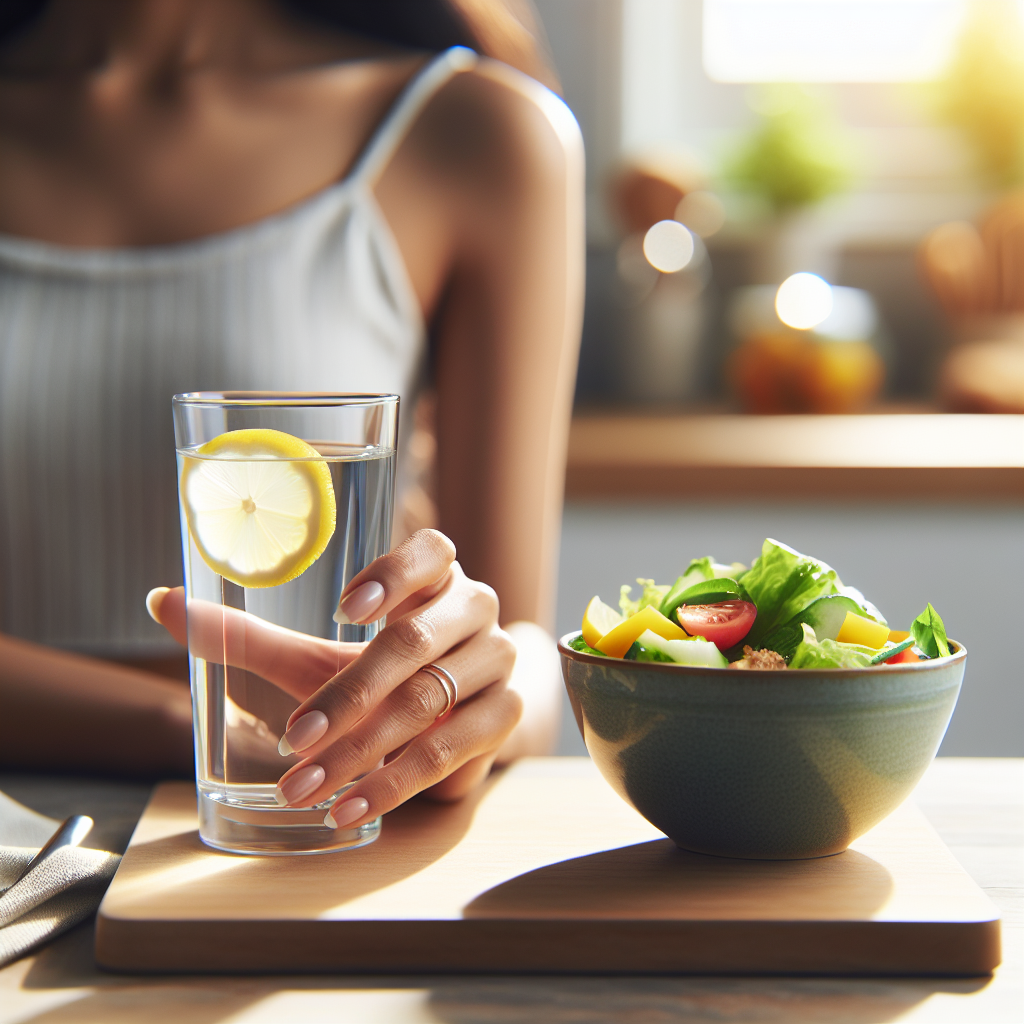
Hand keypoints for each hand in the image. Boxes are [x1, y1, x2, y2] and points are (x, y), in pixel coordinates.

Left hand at [274, 530, 520, 827]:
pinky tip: (351, 809)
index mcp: (435, 578)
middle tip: (291, 740)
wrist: (451, 718)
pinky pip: (449, 751)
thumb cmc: (380, 674)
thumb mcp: (317, 656)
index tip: (342, 609)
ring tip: (303, 789)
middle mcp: (475, 610)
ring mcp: (496, 662)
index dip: (393, 574)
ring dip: (359, 751)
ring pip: (428, 702)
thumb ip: (250, 637)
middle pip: (414, 641)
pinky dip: (394, 784)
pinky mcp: (503, 717)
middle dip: (347, 697)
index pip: (432, 552)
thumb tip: (161, 601)